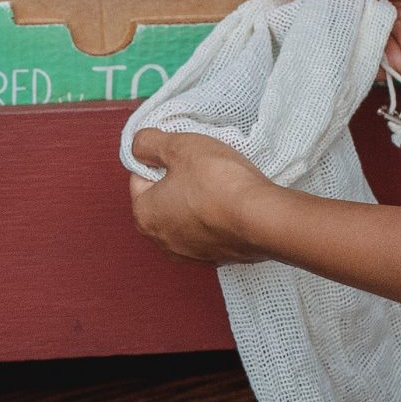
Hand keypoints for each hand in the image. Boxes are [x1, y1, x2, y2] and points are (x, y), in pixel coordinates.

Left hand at [128, 130, 282, 265]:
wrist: (262, 218)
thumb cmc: (218, 181)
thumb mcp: (179, 147)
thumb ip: (149, 143)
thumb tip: (138, 145)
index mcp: (144, 215)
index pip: (139, 177)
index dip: (160, 158)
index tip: (181, 152)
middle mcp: (161, 241)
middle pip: (162, 199)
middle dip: (178, 180)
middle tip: (200, 165)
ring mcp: (189, 253)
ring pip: (185, 216)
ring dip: (196, 199)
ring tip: (218, 183)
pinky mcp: (215, 258)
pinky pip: (207, 230)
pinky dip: (214, 217)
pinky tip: (229, 204)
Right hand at [263, 0, 400, 75]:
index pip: (309, 6)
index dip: (286, 14)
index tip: (257, 25)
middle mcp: (358, 18)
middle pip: (321, 34)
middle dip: (300, 40)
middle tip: (264, 51)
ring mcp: (373, 44)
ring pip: (337, 57)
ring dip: (321, 57)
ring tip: (287, 64)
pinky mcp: (389, 67)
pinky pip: (360, 74)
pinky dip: (345, 72)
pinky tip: (321, 74)